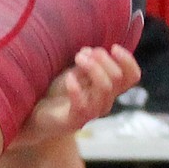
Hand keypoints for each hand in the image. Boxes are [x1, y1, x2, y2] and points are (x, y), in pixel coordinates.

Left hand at [16, 44, 141, 146]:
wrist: (36, 115)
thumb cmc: (58, 93)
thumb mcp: (74, 73)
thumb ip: (86, 64)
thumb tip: (90, 50)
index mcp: (108, 90)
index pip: (132, 77)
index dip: (128, 61)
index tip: (113, 47)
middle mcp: (104, 102)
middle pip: (118, 78)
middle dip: (103, 60)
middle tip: (82, 53)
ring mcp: (91, 113)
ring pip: (105, 89)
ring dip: (93, 68)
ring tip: (77, 58)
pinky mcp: (75, 121)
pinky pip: (83, 105)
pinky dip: (77, 88)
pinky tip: (68, 78)